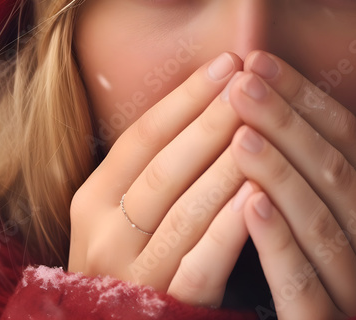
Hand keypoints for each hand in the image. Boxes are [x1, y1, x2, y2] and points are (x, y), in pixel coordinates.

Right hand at [67, 52, 261, 307]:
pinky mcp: (163, 310)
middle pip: (164, 167)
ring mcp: (130, 276)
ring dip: (226, 166)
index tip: (229, 61)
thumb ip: (159, 168)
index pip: (142, 136)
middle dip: (212, 121)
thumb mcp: (127, 215)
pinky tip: (258, 197)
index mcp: (92, 202)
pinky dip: (228, 229)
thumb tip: (211, 97)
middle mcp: (103, 236)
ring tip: (263, 127)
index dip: (186, 96)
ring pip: (183, 211)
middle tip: (253, 83)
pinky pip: (200, 265)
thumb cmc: (139, 265)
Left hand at [223, 51, 355, 318]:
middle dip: (284, 121)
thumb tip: (282, 97)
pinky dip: (276, 238)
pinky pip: (303, 276)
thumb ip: (336, 169)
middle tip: (240, 84)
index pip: (350, 135)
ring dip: (278, 172)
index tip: (259, 61)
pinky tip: (248, 205)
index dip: (303, 96)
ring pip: (319, 217)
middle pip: (333, 168)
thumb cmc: (354, 270)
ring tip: (238, 134)